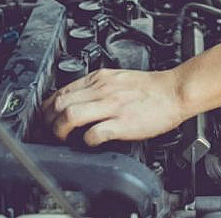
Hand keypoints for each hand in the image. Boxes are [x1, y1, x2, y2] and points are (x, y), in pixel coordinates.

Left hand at [40, 68, 187, 145]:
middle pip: (59, 104)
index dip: (47, 108)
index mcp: (99, 79)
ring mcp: (111, 107)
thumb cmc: (150, 89)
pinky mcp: (122, 123)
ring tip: (63, 139)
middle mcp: (102, 90)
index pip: (61, 91)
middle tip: (49, 131)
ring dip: (60, 131)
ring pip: (70, 116)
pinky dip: (86, 141)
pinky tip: (89, 143)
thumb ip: (96, 88)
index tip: (46, 117)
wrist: (175, 91)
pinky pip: (94, 134)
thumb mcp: (117, 78)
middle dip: (48, 121)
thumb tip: (76, 101)